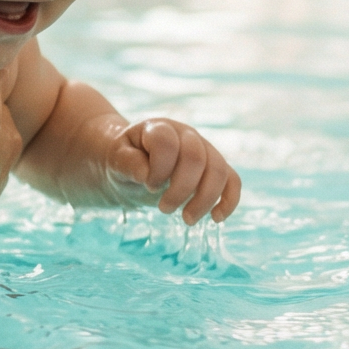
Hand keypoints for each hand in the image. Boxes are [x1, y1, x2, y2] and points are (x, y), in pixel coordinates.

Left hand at [105, 117, 241, 224]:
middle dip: (181, 189)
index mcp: (160, 128)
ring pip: (218, 170)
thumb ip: (128, 162)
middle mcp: (186, 135)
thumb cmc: (124, 161)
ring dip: (205, 199)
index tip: (148, 186)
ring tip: (187, 220)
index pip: (167, 143)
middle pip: (196, 157)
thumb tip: (147, 175)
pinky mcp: (214, 169)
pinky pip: (233, 180)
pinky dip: (229, 200)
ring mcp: (204, 150)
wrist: (133, 165)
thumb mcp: (116, 160)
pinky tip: (216, 218)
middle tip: (164, 209)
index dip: (159, 169)